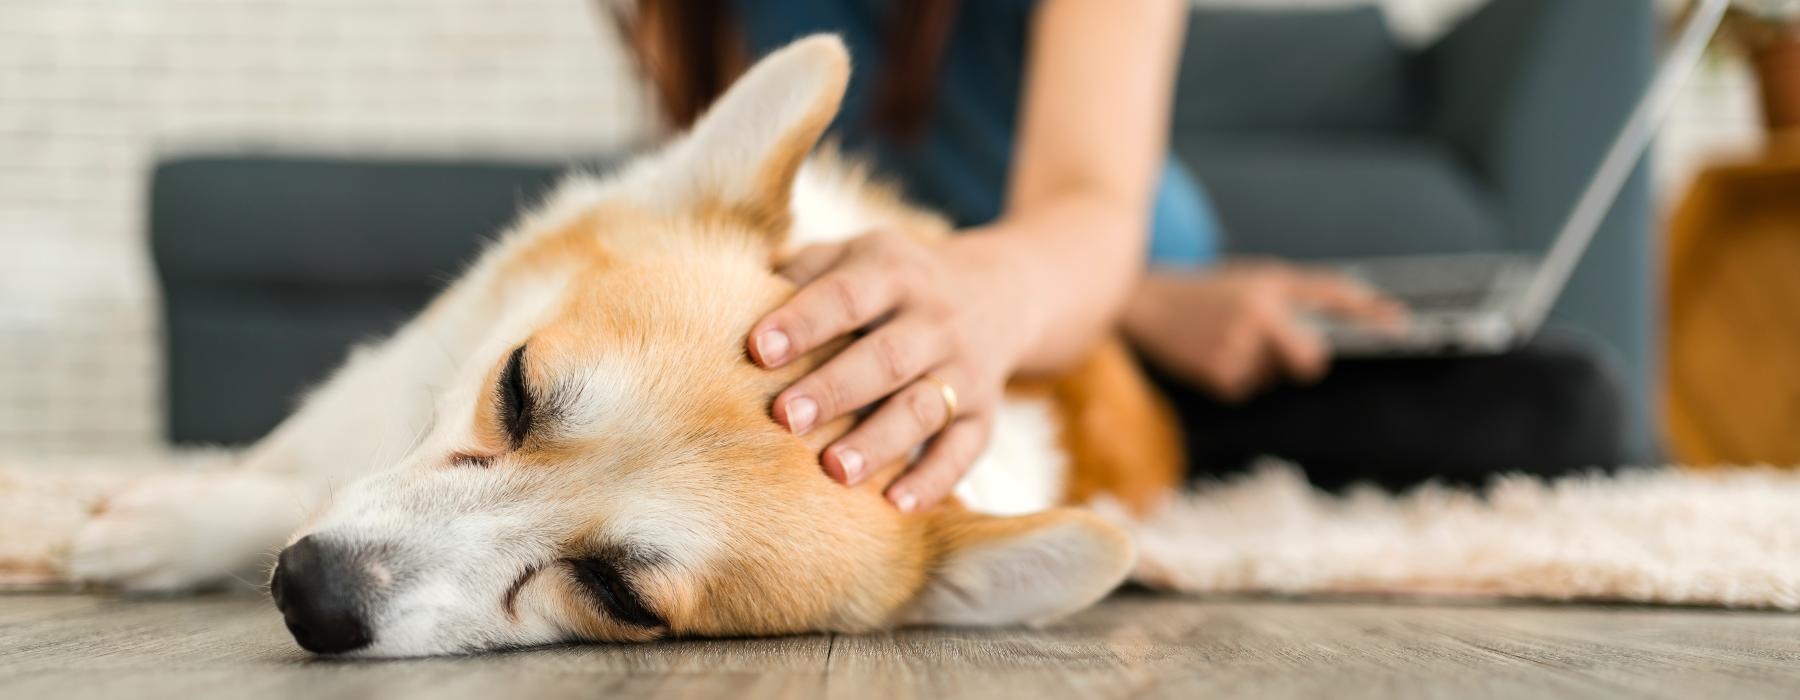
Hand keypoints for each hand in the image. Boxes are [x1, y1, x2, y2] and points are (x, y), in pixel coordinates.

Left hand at [749, 231, 1034, 511]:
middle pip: (886, 356)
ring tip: (834, 471)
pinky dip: (934, 480)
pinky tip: (895, 504)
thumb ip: (802, 274)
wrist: (1000, 292)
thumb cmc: (891, 282)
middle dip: (835, 388)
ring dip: (879, 441)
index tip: (758, 350)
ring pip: (923, 407)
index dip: (804, 321)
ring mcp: (965, 369)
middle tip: (784, 417)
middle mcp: (935, 319)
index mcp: (894, 271)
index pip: (846, 295)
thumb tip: (728, 299)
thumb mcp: (854, 256)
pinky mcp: (984, 414)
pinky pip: (963, 450)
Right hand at [1123, 262, 1404, 401]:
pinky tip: (1215, 356)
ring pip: (1277, 376)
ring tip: (1228, 340)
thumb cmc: (1207, 290)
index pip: (1332, 296)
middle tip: (1273, 344)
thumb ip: (1296, 295)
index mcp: (1269, 286)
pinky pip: (1250, 389)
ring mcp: (1239, 347)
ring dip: (1262, 366)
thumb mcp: (1253, 277)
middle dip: (1302, 359)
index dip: (1369, 312)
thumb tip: (1343, 321)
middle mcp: (1258, 315)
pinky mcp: (1220, 374)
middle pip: (1311, 358)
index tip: (1401, 323)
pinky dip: (1238, 378)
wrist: (1144, 303)